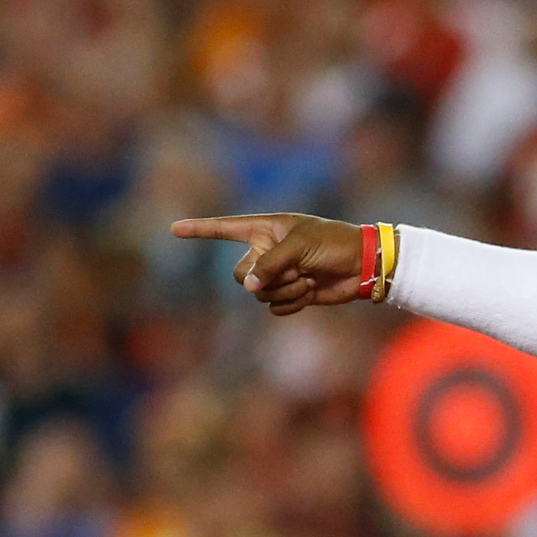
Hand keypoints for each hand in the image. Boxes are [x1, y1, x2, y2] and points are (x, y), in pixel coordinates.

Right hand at [169, 214, 378, 315]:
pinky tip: (310, 292)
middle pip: (239, 274)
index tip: (174, 229)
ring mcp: (277, 275)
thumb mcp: (299, 246)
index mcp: (264, 229)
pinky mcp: (290, 294)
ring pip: (259, 294)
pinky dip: (292, 303)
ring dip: (284, 290)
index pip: (225, 228)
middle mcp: (266, 251)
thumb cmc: (332, 244)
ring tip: (307, 278)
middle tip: (291, 270)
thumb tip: (249, 288)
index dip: (199, 229)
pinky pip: (275, 307)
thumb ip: (270, 264)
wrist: (361, 266)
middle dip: (262, 277)